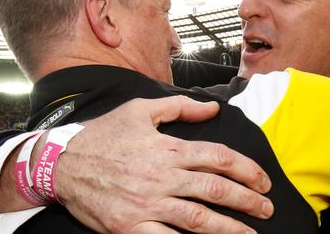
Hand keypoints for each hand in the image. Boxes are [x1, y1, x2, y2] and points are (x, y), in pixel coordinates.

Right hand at [55, 96, 271, 232]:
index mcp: (168, 148)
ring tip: (250, 233)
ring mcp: (147, 205)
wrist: (62, 163)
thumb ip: (180, 108)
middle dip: (247, 200)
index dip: (246, 169)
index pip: (219, 157)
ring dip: (229, 228)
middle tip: (267, 208)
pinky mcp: (130, 227)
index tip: (263, 179)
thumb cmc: (104, 135)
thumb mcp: (141, 110)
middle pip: (215, 189)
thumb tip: (213, 108)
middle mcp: (162, 177)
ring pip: (198, 218)